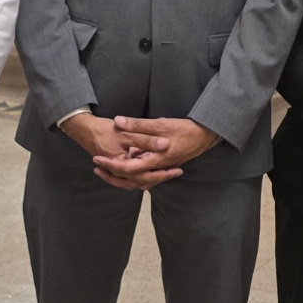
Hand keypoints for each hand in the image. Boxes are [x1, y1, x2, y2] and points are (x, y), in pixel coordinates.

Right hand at [59, 111, 170, 189]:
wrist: (84, 129)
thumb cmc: (104, 130)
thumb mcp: (127, 132)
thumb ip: (146, 139)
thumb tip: (165, 144)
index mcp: (122, 165)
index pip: (145, 174)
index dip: (162, 173)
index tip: (177, 169)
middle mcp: (119, 172)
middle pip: (142, 182)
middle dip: (160, 178)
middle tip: (176, 172)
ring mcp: (117, 171)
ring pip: (136, 182)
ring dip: (150, 179)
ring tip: (166, 173)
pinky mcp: (117, 167)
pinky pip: (131, 178)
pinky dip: (142, 176)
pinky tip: (150, 170)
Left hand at [91, 115, 218, 190]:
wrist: (204, 136)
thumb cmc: (183, 129)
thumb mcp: (159, 124)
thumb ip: (138, 125)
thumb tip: (118, 121)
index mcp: (154, 160)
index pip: (128, 168)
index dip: (110, 165)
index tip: (97, 159)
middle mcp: (157, 169)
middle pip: (131, 180)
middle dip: (112, 176)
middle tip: (97, 168)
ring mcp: (161, 169)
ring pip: (138, 181)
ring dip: (122, 177)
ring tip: (107, 170)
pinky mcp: (163, 167)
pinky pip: (146, 177)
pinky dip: (134, 175)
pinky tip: (128, 166)